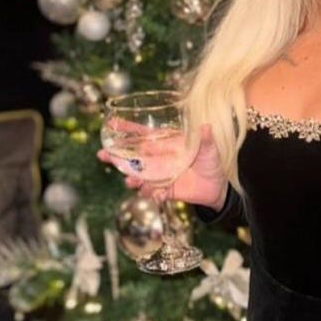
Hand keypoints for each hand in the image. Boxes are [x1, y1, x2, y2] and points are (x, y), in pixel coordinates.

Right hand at [98, 122, 227, 209]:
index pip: (143, 135)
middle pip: (133, 158)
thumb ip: (206, 139)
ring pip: (140, 177)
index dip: (127, 130)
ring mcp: (160, 176)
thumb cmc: (211, 162)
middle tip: (102, 155)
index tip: (111, 125)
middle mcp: (159, 160)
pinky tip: (155, 195)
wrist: (217, 186)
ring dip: (132, 179)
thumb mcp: (210, 148)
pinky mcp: (166, 191)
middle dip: (116, 157)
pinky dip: (153, 195)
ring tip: (130, 181)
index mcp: (165, 145)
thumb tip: (206, 127)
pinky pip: (155, 193)